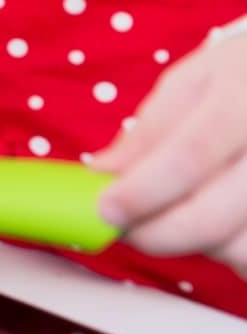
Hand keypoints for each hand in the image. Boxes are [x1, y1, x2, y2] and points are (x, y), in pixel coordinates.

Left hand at [93, 29, 246, 273]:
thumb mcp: (198, 79)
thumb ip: (152, 128)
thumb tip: (102, 171)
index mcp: (245, 95)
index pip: (189, 156)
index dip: (142, 192)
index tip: (106, 210)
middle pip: (216, 216)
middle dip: (159, 233)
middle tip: (126, 228)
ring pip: (244, 248)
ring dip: (201, 247)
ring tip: (179, 217)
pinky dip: (238, 254)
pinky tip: (223, 228)